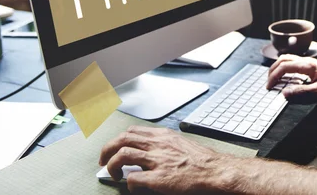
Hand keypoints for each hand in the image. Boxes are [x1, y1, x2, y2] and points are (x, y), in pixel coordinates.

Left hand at [99, 125, 228, 192]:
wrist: (214, 170)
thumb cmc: (200, 159)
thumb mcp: (180, 143)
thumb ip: (163, 144)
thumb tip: (148, 150)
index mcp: (162, 135)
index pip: (132, 131)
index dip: (118, 140)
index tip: (114, 148)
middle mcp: (157, 144)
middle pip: (122, 139)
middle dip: (107, 150)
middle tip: (103, 161)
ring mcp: (157, 160)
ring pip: (122, 155)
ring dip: (112, 166)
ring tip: (113, 174)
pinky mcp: (158, 178)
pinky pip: (133, 177)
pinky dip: (128, 183)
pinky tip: (133, 186)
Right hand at [266, 54, 316, 98]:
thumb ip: (302, 92)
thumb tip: (285, 93)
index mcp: (307, 66)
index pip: (284, 67)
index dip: (274, 76)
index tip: (269, 87)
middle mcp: (306, 61)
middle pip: (283, 60)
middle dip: (272, 71)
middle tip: (268, 83)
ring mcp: (308, 62)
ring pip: (287, 59)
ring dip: (278, 68)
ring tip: (274, 79)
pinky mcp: (311, 65)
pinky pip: (293, 63)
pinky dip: (284, 68)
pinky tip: (286, 77)